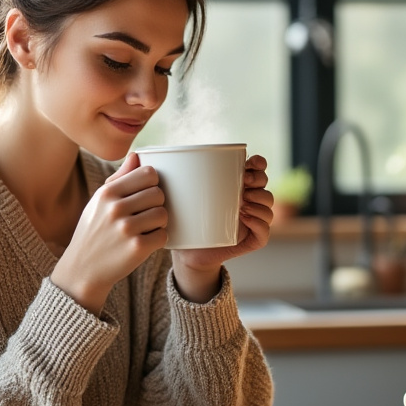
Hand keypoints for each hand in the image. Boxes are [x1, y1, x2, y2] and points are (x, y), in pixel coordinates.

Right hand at [52, 153, 166, 312]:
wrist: (82, 269)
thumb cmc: (94, 231)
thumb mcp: (99, 202)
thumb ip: (120, 178)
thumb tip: (137, 155)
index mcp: (107, 193)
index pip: (148, 173)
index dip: (152, 184)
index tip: (146, 194)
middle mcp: (115, 208)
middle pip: (159, 193)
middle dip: (157, 204)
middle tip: (145, 215)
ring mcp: (126, 229)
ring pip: (163, 214)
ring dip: (159, 223)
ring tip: (145, 229)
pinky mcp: (137, 248)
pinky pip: (164, 235)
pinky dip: (158, 240)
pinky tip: (145, 242)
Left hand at [171, 154, 273, 301]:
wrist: (184, 253)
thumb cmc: (180, 220)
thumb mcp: (175, 194)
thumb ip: (165, 175)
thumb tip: (137, 152)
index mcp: (234, 185)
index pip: (257, 168)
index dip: (258, 163)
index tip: (249, 163)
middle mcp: (247, 200)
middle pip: (265, 183)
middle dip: (259, 179)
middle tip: (244, 183)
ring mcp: (251, 221)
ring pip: (267, 205)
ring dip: (260, 199)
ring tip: (241, 201)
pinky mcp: (251, 240)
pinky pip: (265, 231)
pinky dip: (259, 222)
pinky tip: (244, 217)